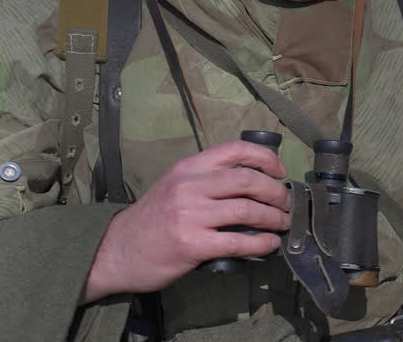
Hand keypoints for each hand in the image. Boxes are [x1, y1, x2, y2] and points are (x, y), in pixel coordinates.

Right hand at [79, 140, 291, 302]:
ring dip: (273, 217)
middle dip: (275, 192)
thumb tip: (250, 183)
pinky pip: (237, 241)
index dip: (265, 158)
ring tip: (283, 224)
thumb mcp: (173, 186)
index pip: (234, 150)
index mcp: (188, 168)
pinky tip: (270, 244)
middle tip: (286, 203)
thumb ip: (205, 180)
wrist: (116, 251)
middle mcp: (189, 186)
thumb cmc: (150, 220)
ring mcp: (190, 215)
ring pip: (247, 209)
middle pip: (247, 180)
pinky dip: (261, 243)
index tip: (280, 171)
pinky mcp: (192, 244)